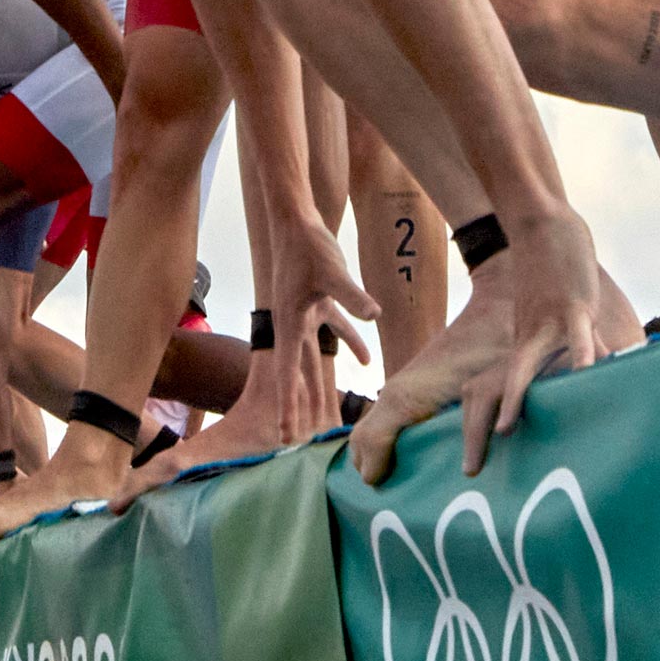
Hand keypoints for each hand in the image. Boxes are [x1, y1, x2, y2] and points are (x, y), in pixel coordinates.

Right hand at [264, 215, 375, 439]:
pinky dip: (350, 346)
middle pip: (295, 375)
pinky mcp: (318, 303)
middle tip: (295, 440)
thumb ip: (353, 296)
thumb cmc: (308, 244)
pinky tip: (365, 364)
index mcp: (289, 323)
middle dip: (298, 407)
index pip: (286, 376)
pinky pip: (334, 332)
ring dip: (321, 385)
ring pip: (313, 360)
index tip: (284, 435)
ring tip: (326, 415)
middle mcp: (292, 324)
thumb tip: (375, 316)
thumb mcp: (332, 271)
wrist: (297, 220)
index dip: (287, 407)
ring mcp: (304, 314)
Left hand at [469, 210, 611, 473]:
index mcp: (514, 352)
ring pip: (523, 367)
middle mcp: (521, 344)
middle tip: (466, 471)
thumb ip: (559, 359)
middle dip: (476, 431)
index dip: (472, 431)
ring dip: (514, 398)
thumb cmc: (550, 280)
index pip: (483, 398)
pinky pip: (574, 337)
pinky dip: (580, 357)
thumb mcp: (547, 326)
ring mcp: (543, 325)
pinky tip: (585, 377)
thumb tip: (578, 393)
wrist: (542, 226)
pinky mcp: (569, 307)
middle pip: (487, 392)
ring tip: (505, 431)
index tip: (466, 468)